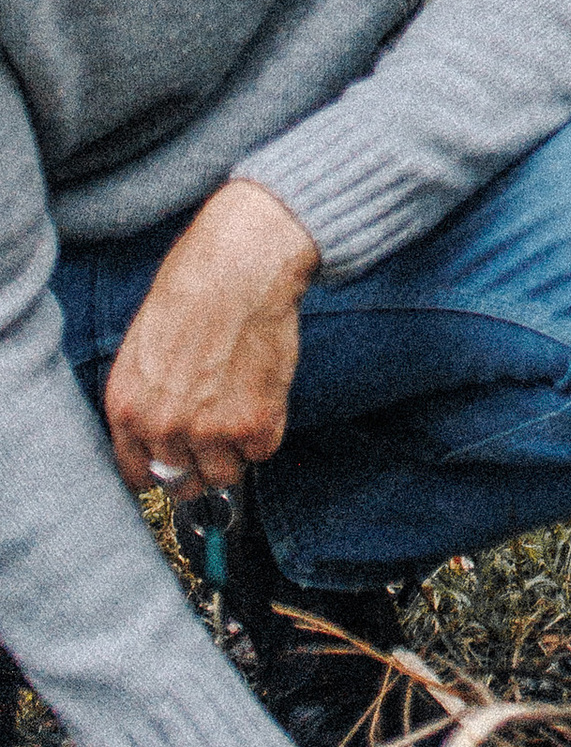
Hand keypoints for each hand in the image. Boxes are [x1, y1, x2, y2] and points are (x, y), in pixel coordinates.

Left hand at [105, 179, 317, 496]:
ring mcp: (209, 429)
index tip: (180, 461)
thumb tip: (161, 432)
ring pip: (226, 474)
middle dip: (202, 462)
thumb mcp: (142, 347)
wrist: (239, 265)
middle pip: (183, 481)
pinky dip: (268, 430)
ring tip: (244, 404)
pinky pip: (263, 451)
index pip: (137, 475)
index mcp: (126, 407)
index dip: (162, 468)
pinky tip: (264, 391)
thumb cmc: (192, 288)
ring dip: (237, 449)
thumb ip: (146, 397)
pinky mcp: (255, 423)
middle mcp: (161, 426)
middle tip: (220, 432)